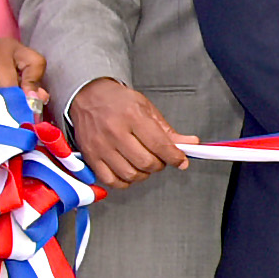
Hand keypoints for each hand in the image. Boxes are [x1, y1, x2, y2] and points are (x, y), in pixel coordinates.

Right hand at [68, 78, 190, 189]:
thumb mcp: (147, 109)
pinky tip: (128, 171)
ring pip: (130, 174)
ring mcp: (101, 146)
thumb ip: (168, 131)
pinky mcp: (91, 157)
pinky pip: (111, 180)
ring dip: (143, 174)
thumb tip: (189, 144)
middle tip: (160, 158)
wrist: (89, 96)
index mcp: (132, 116)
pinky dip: (124, 181)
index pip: (159, 145)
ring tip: (144, 163)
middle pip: (146, 162)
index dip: (174, 157)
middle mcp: (115, 132)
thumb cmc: (118, 101)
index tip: (181, 161)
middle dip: (160, 165)